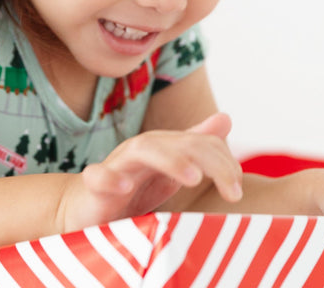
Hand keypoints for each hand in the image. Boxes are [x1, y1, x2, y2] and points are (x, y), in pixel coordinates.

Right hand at [58, 112, 242, 232]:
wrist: (85, 205)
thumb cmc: (133, 185)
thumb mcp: (170, 167)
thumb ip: (197, 145)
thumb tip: (225, 118)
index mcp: (163, 147)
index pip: (199, 143)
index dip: (224, 162)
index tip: (237, 191)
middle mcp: (141, 150)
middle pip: (176, 143)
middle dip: (207, 160)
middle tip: (233, 191)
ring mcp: (117, 166)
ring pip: (141, 151)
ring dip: (168, 160)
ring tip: (193, 177)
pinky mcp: (94, 186)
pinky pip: (98, 176)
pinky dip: (111, 178)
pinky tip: (126, 186)